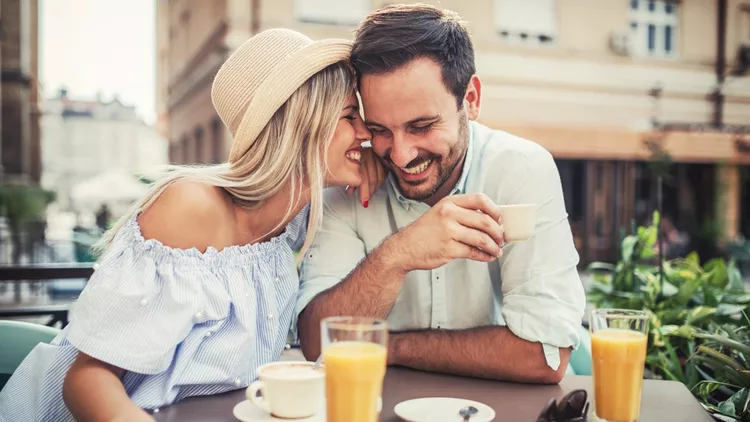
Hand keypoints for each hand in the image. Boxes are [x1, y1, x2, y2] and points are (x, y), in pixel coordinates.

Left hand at [346, 148, 386, 207]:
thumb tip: (350, 191)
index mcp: (359, 155)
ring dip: (375, 188)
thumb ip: (350, 179)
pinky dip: (380, 181)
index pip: (364, 176)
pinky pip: (384, 173)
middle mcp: (369, 153)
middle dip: (369, 191)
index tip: (364, 201)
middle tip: (366, 199)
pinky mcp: (383, 158)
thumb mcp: (346, 168)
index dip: (364, 190)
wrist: (353, 144)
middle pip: (373, 178)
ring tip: (369, 193)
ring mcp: (377, 155)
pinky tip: (375, 186)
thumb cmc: (348, 158)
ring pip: (380, 177)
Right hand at [387, 193, 504, 271]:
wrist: (404, 248)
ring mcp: (448, 232)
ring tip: (497, 250)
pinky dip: (485, 256)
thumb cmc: (425, 232)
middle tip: (501, 238)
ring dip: (494, 246)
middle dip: (498, 232)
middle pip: (485, 221)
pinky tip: (488, 257)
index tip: (500, 219)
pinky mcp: (448, 249)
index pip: (480, 199)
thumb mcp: (440, 213)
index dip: (495, 210)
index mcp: (449, 202)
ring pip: (482, 238)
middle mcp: (449, 214)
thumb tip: (491, 220)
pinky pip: (474, 252)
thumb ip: (462, 213)